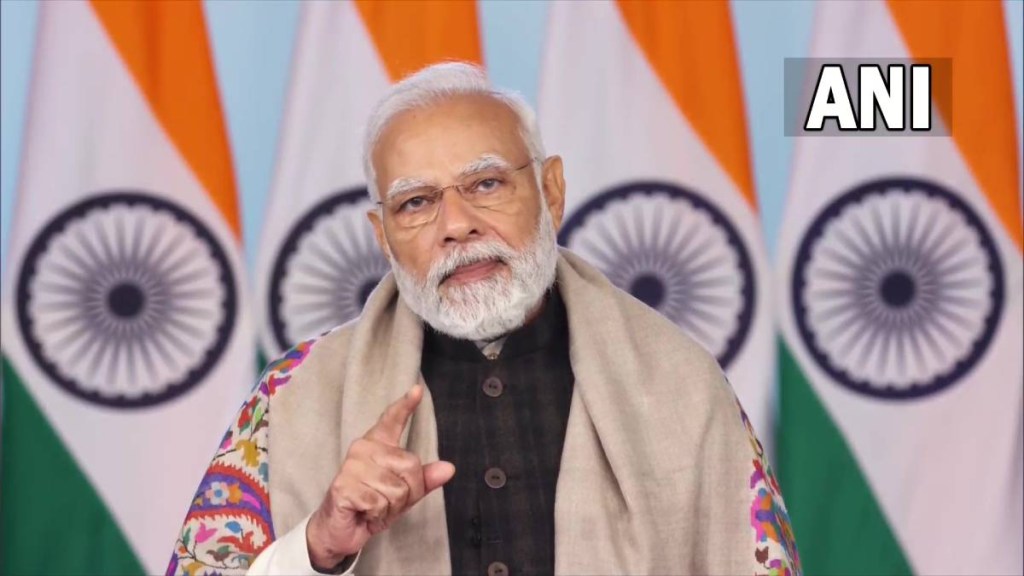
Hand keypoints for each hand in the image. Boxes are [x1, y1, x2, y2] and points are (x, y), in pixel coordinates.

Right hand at [305, 385, 455, 569]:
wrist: (339, 530)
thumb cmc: (371, 507)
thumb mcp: (403, 495)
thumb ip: (424, 480)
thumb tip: (448, 468)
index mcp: (378, 445)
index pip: (392, 420)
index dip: (405, 405)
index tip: (417, 390)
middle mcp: (363, 449)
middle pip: (410, 466)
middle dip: (407, 493)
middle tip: (386, 501)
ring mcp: (351, 466)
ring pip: (397, 488)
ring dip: (390, 507)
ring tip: (373, 507)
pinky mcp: (343, 485)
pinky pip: (379, 502)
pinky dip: (377, 515)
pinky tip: (363, 512)